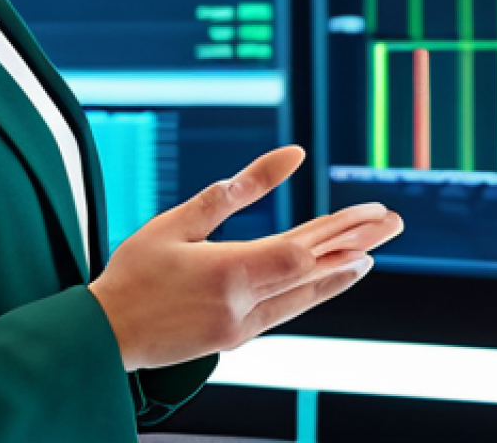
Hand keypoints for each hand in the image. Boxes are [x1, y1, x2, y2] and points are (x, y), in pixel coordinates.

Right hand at [88, 145, 402, 370]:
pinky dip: (312, 292)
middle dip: (356, 245)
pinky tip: (324, 280)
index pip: (302, 252)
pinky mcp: (234, 339)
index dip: (342, 233)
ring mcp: (240, 328)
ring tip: (371, 253)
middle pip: (313, 272)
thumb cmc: (135, 272)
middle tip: (392, 223)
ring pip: (304, 297)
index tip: (373, 213)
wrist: (103, 335)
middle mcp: (242, 307)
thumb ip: (235, 191)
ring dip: (341, 272)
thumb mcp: (178, 221)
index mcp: (228, 274)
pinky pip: (285, 312)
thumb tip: (286, 157)